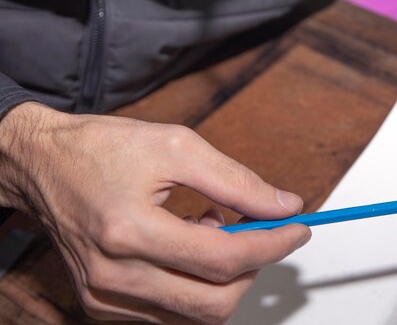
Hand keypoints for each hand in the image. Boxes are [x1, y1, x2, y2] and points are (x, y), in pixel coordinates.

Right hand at [0, 102, 309, 323]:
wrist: (41, 165)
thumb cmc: (102, 148)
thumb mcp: (177, 145)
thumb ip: (236, 181)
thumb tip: (284, 205)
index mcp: (129, 230)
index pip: (224, 259)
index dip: (273, 245)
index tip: (298, 229)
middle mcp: (114, 275)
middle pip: (215, 302)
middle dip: (253, 268)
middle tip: (259, 231)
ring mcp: (105, 296)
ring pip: (196, 313)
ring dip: (222, 276)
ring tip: (208, 227)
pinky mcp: (101, 304)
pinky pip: (170, 312)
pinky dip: (194, 284)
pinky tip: (184, 245)